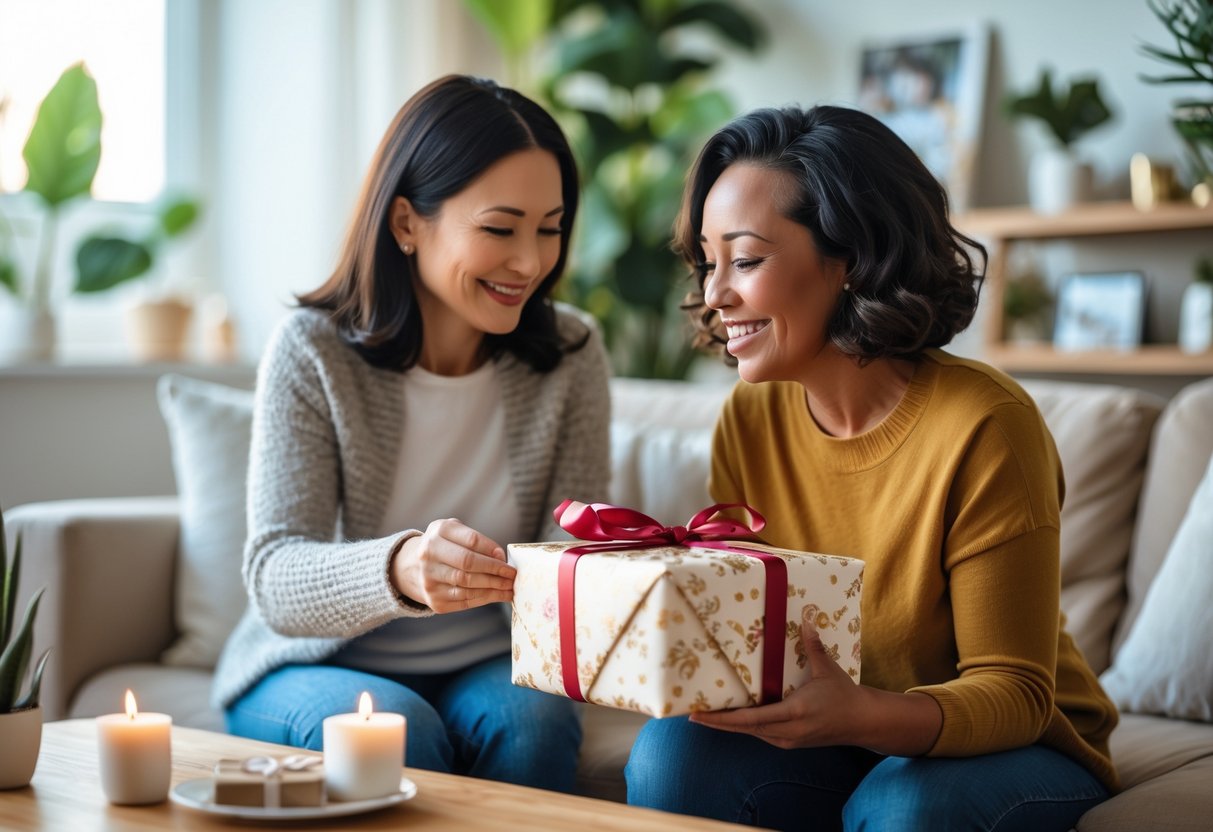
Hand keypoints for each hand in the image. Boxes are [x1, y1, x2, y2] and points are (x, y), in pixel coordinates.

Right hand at [390, 518, 515, 612]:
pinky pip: (465, 601)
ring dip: (494, 587)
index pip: (471, 540)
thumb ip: (477, 541)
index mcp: (437, 532)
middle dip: (495, 570)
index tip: (506, 558)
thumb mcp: (455, 533)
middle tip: (512, 575)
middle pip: (468, 564)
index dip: (492, 550)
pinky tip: (498, 595)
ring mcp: (429, 579)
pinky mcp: (434, 600)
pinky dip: (485, 598)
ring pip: (468, 585)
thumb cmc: (444, 546)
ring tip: (509, 587)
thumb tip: (500, 556)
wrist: (414, 567)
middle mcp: (429, 555)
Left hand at [689, 606, 864, 748]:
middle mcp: (787, 731)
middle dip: (718, 723)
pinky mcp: (790, 742)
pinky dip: (745, 727)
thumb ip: (813, 646)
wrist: (862, 722)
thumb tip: (806, 618)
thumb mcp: (827, 669)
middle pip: (744, 729)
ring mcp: (788, 740)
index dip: (723, 718)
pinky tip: (732, 719)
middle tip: (692, 715)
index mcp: (794, 712)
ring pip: (751, 733)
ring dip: (729, 726)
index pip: (751, 718)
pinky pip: (761, 734)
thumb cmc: (844, 694)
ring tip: (707, 715)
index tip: (700, 714)